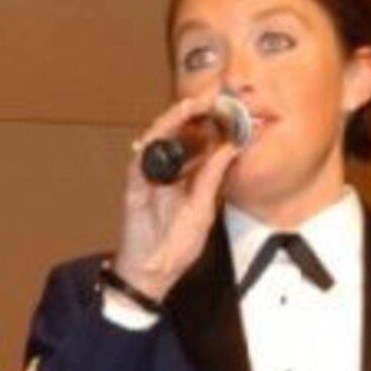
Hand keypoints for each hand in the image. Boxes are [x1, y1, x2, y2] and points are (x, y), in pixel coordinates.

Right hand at [109, 96, 240, 301]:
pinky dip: (154, 139)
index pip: (203, 144)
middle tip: (216, 97)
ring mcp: (151, 177)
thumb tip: (230, 148)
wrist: (152, 273)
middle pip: (182, 135)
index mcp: (189, 178)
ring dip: (176, 119)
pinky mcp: (135, 185)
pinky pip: (143, 156)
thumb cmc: (174, 248)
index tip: (234, 109)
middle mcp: (170, 173)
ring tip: (194, 104)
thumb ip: (213, 177)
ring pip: (161, 139)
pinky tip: (168, 126)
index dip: (217, 126)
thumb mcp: (204, 209)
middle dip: (198, 114)